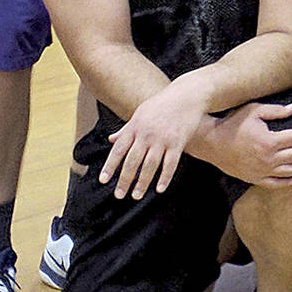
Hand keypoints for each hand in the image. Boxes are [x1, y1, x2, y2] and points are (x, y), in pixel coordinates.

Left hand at [101, 76, 210, 198]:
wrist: (187, 95)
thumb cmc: (161, 104)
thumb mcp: (140, 113)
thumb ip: (126, 129)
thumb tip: (111, 140)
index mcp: (135, 127)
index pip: (119, 150)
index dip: (110, 166)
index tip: (104, 180)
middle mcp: (146, 134)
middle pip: (133, 161)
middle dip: (125, 180)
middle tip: (119, 195)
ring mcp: (163, 139)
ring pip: (150, 165)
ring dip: (142, 183)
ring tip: (136, 196)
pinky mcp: (178, 142)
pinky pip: (170, 164)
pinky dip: (164, 178)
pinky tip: (159, 189)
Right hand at [201, 101, 291, 188]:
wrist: (212, 142)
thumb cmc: (232, 123)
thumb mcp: (254, 110)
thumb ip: (276, 110)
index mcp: (270, 141)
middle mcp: (268, 159)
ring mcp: (262, 171)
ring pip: (290, 171)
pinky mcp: (255, 178)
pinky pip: (276, 184)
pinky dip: (289, 183)